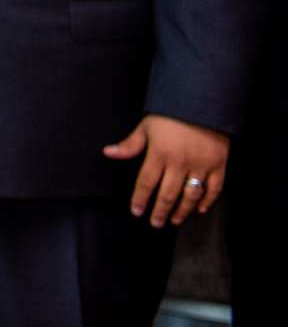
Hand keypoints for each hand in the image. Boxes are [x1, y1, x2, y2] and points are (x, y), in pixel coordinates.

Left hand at [103, 113, 228, 226]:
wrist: (203, 103)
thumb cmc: (171, 115)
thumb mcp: (146, 127)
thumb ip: (130, 145)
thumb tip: (108, 152)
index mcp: (160, 154)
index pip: (146, 183)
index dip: (140, 199)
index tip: (136, 211)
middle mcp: (180, 163)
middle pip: (168, 194)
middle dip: (160, 211)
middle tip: (155, 222)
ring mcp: (201, 165)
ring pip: (191, 195)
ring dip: (182, 211)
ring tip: (174, 220)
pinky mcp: (218, 164)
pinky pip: (214, 188)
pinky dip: (208, 201)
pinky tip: (200, 209)